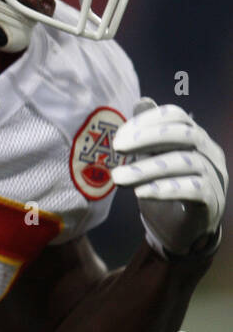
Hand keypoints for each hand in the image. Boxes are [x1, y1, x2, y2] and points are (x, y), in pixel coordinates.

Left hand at [111, 97, 226, 256]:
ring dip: (147, 168)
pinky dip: (165, 189)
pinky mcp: (212, 201)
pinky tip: (140, 193)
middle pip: (185, 134)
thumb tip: (142, 100)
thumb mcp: (152, 158)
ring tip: (117, 177)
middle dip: (148, 138)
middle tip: (117, 147)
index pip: (176, 116)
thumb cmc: (163, 187)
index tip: (118, 136)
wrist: (179, 230)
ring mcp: (215, 176)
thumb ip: (148, 133)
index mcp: (194, 137)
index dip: (147, 121)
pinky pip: (193, 189)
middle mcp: (209, 152)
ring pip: (185, 163)